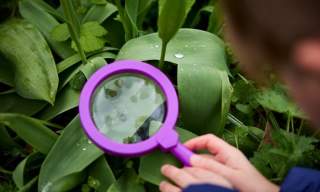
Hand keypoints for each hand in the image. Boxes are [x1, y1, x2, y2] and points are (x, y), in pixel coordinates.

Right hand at [160, 134, 279, 191]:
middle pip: (205, 152)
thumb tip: (192, 159)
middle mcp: (226, 158)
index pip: (208, 140)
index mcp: (229, 153)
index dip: (195, 142)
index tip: (182, 149)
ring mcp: (226, 167)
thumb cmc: (253, 187)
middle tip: (180, 164)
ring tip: (185, 174)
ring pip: (206, 164)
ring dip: (195, 167)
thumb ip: (211, 166)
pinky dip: (201, 175)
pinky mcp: (225, 177)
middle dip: (192, 157)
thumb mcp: (230, 175)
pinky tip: (196, 181)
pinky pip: (209, 172)